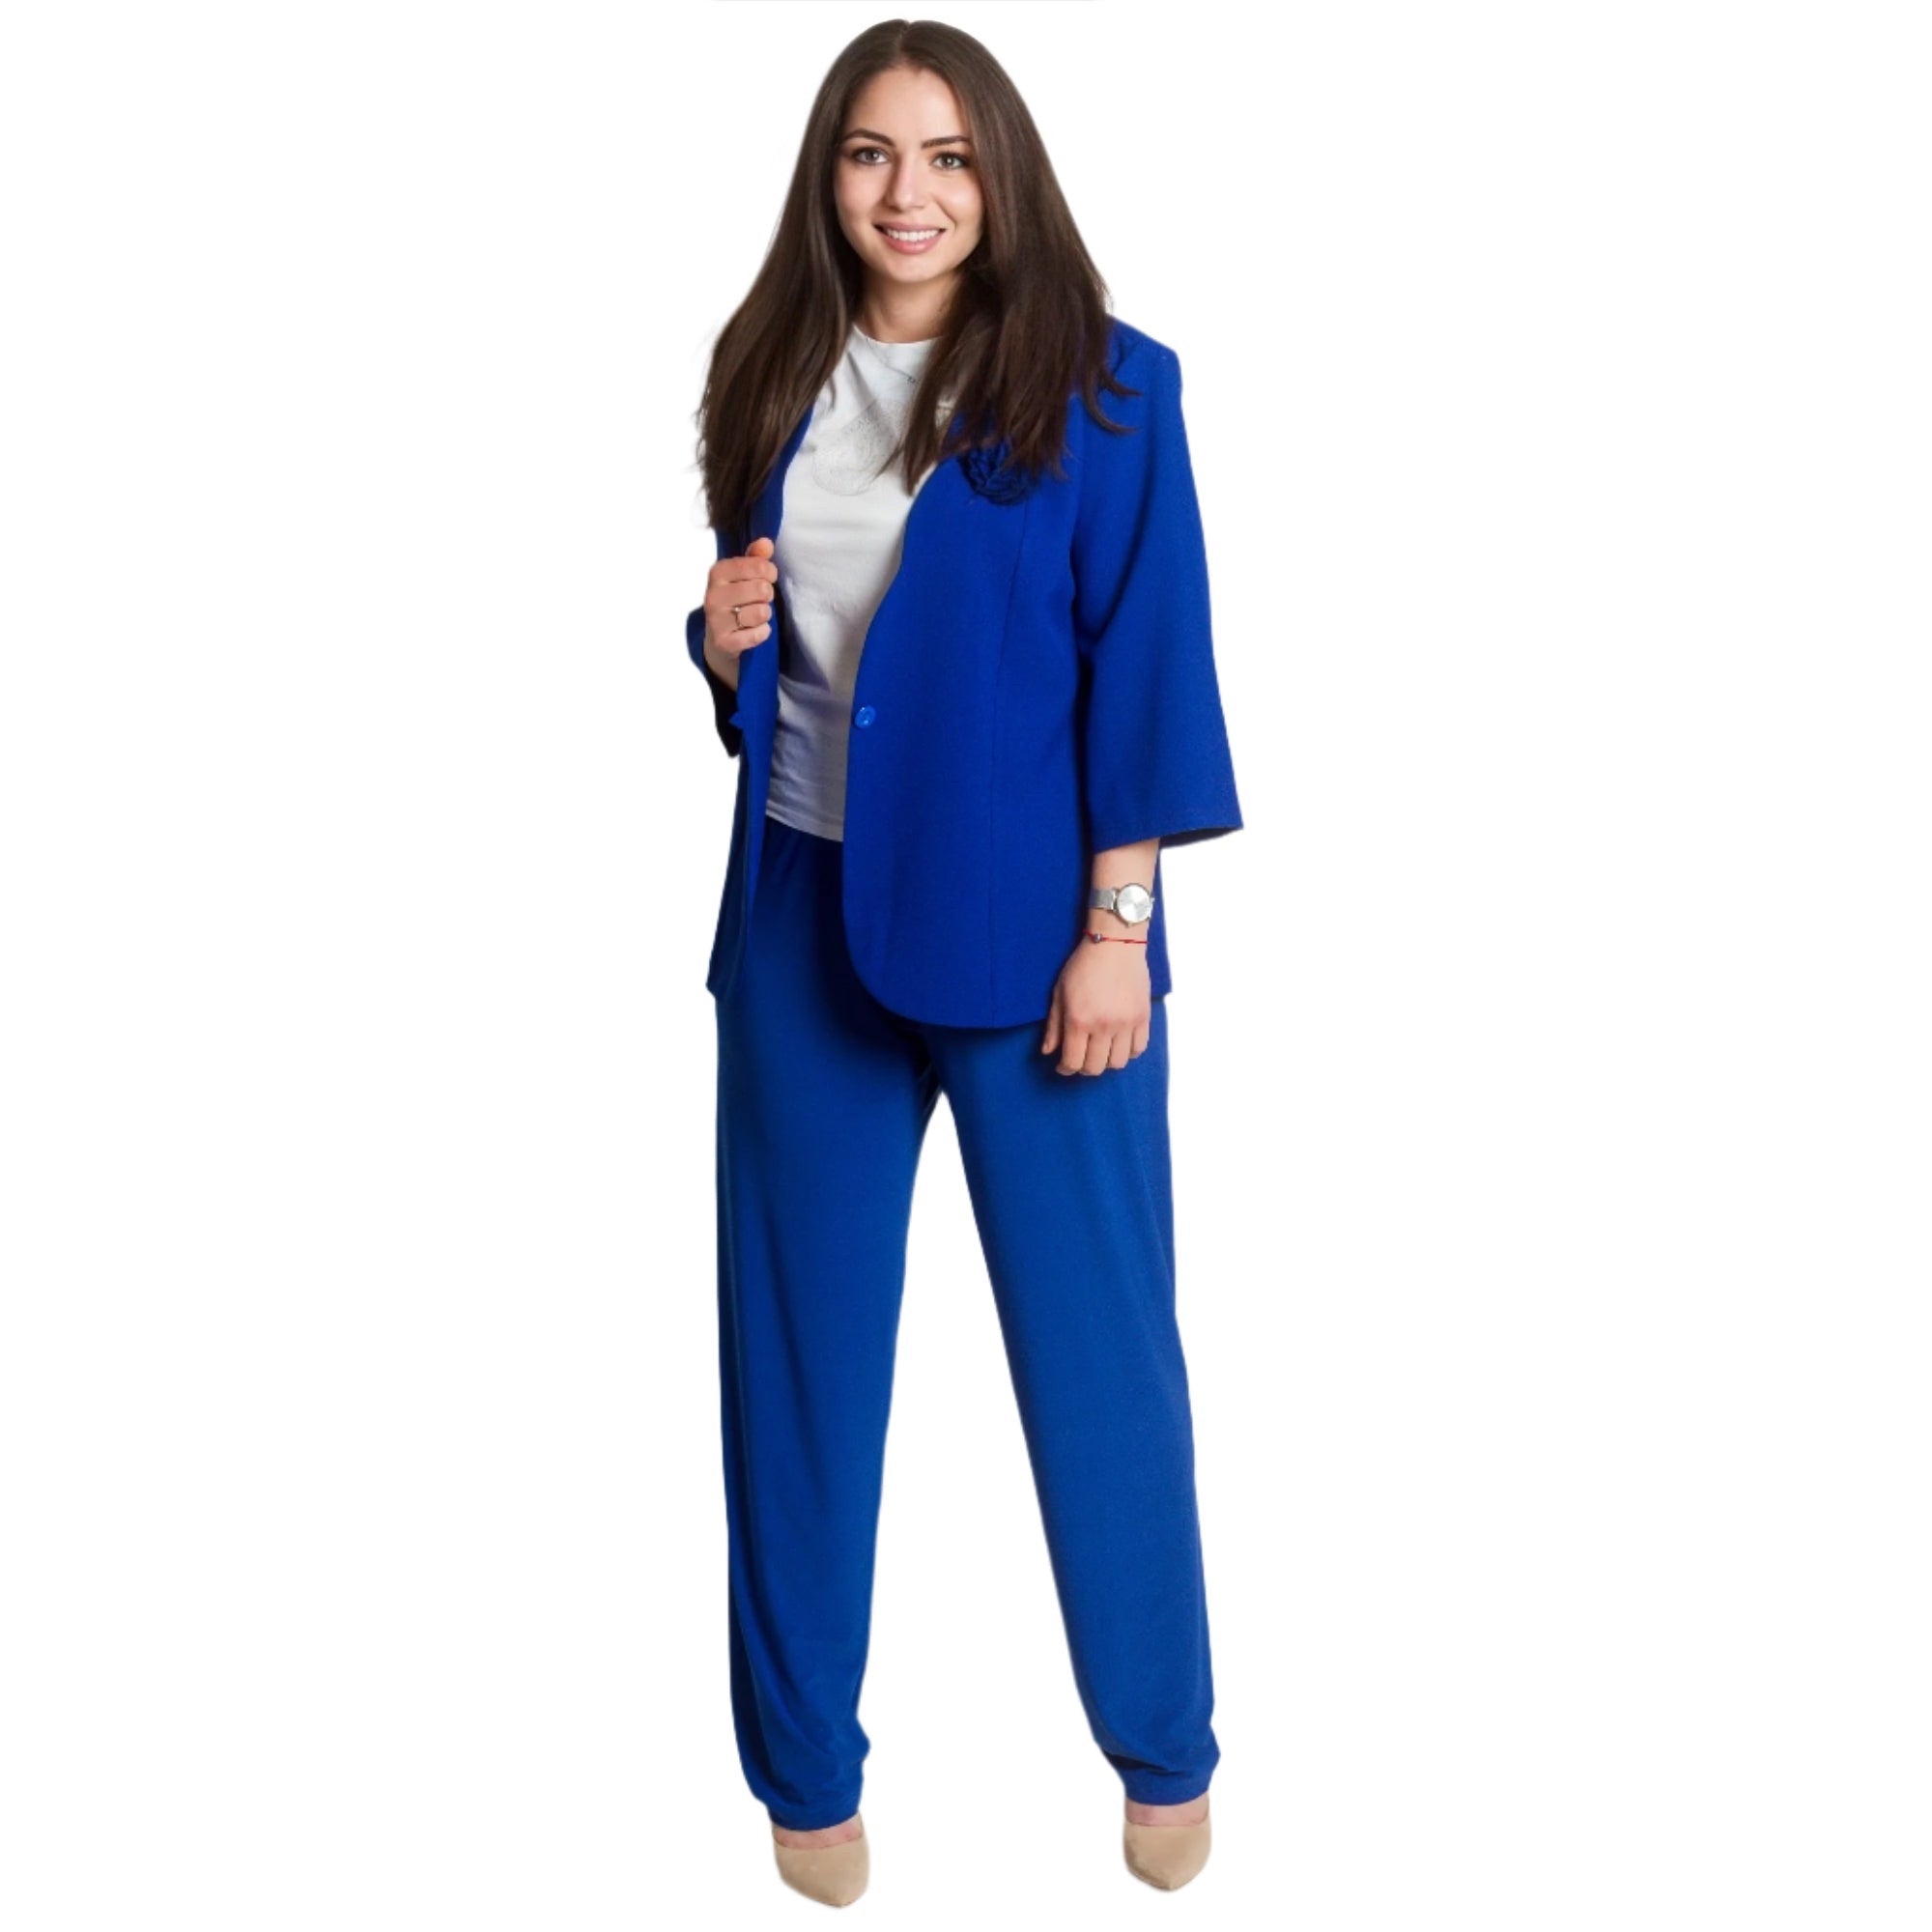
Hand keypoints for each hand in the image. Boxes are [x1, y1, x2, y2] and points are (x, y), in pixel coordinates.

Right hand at [700, 536, 778, 692]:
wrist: (719, 638)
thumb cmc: (735, 600)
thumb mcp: (742, 575)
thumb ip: (755, 558)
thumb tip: (766, 543)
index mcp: (717, 573)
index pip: (757, 566)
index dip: (769, 571)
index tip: (769, 576)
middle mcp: (713, 595)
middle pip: (762, 589)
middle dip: (768, 595)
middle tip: (760, 598)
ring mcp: (716, 620)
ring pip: (761, 612)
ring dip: (765, 614)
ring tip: (756, 614)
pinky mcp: (724, 642)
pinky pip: (758, 634)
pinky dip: (762, 632)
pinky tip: (754, 629)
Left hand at [1040, 933, 1151, 1075]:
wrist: (1115, 944)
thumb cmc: (1083, 966)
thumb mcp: (1059, 992)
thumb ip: (1054, 1025)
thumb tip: (1048, 1051)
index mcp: (1079, 1020)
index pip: (1073, 1062)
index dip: (1065, 1069)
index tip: (1063, 1066)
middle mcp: (1103, 1026)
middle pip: (1096, 1067)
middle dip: (1084, 1068)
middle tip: (1081, 1058)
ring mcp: (1126, 1023)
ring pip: (1118, 1063)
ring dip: (1107, 1062)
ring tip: (1101, 1051)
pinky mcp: (1143, 1017)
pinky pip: (1139, 1049)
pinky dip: (1128, 1052)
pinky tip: (1119, 1043)